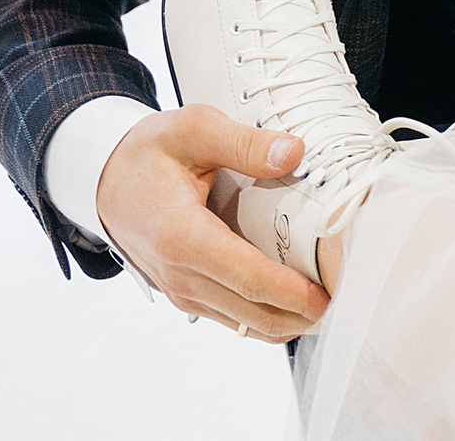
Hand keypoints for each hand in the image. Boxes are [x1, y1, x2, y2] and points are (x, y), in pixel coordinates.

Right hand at [96, 103, 329, 340]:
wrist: (105, 180)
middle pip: (253, 312)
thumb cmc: (149, 153)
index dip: (293, 291)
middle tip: (349, 296)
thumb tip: (295, 152)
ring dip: (289, 319)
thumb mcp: (194, 128)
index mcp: (183, 236)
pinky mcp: (188, 296)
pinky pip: (234, 318)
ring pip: (245, 324)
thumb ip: (245, 142)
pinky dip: (268, 316)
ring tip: (332, 298)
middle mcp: (181, 275)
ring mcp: (183, 292)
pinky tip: (299, 298)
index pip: (248, 277)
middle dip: (303, 313)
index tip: (332, 291)